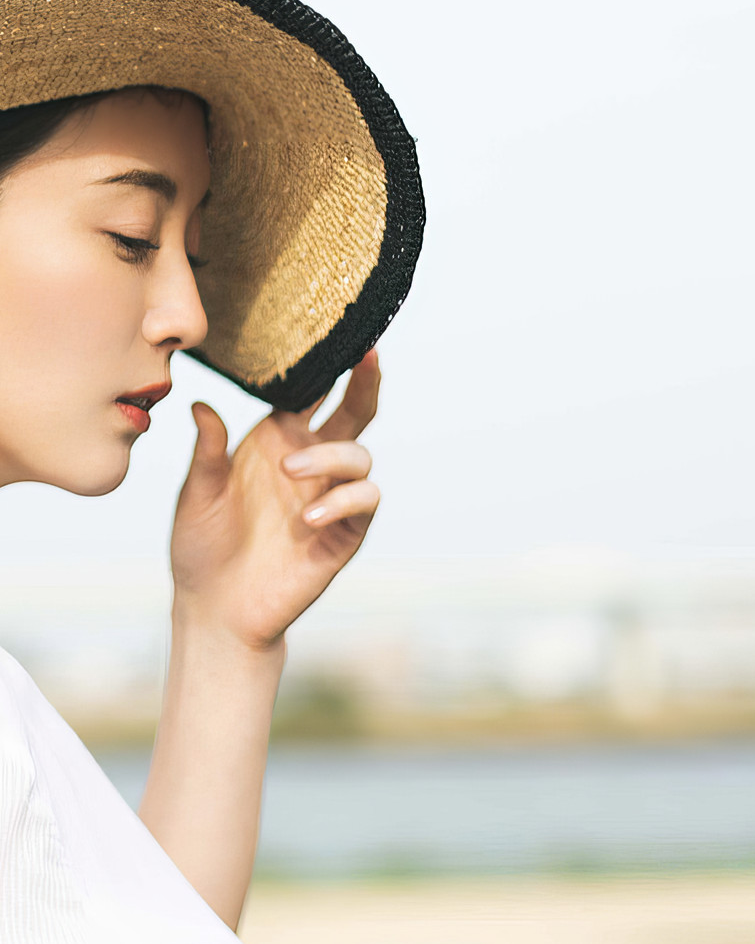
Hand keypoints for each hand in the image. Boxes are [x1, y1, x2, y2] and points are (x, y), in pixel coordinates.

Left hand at [170, 350, 381, 650]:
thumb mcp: (196, 494)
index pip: (312, 394)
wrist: (214, 610)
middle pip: (355, 412)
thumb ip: (207, 451)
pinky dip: (342, 501)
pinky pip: (364, 502)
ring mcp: (331, 497)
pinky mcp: (344, 533)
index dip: (327, 366)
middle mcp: (311, 463)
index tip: (339, 333)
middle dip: (366, 382)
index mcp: (278, 442)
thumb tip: (201, 404)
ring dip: (330, 457)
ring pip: (359, 457)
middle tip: (368, 355)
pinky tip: (309, 515)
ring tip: (289, 473)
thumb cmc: (202, 548)